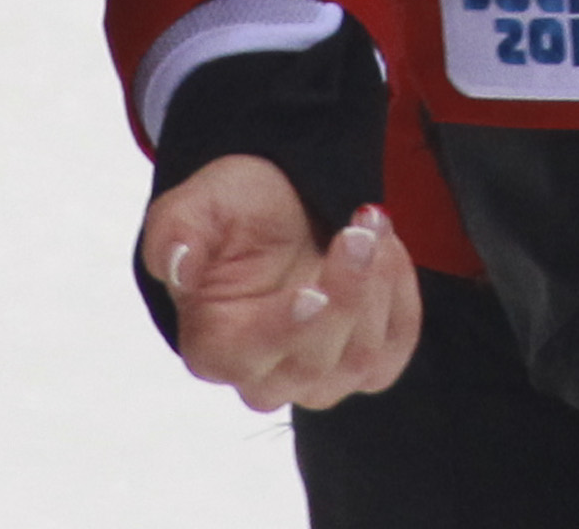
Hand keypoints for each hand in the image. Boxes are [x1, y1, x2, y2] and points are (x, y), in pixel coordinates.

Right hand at [140, 157, 418, 411]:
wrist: (277, 202)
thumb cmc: (231, 210)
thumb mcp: (194, 204)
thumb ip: (176, 235)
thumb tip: (178, 267)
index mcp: (214, 345)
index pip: (249, 358)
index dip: (285, 331)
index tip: (314, 289)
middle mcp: (264, 376)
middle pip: (314, 366)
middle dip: (347, 292)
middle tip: (361, 226)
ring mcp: (317, 376)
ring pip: (360, 363)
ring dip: (379, 288)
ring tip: (373, 224)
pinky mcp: (360, 363)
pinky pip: (394, 352)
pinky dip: (402, 299)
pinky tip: (389, 250)